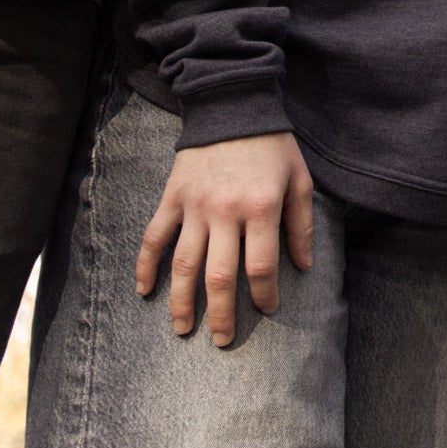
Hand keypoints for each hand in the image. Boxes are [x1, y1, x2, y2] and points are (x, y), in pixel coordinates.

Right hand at [136, 132, 314, 345]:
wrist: (233, 106)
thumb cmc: (273, 145)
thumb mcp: (299, 179)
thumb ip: (300, 224)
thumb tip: (302, 266)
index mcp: (261, 208)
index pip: (261, 266)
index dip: (264, 294)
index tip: (267, 309)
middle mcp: (225, 212)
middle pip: (219, 275)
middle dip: (221, 314)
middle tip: (223, 341)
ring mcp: (194, 206)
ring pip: (184, 265)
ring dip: (181, 301)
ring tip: (183, 330)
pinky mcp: (172, 198)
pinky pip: (154, 237)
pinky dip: (146, 266)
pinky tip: (144, 292)